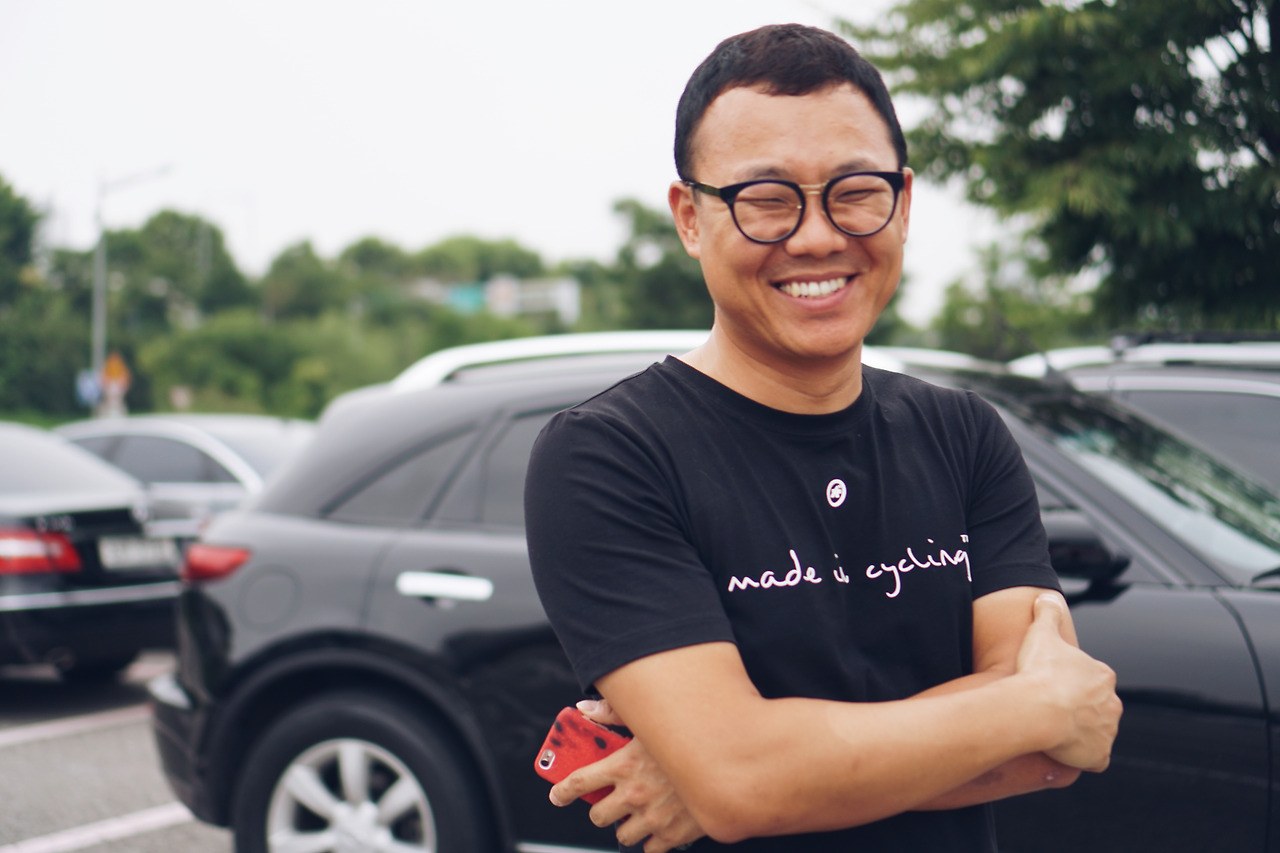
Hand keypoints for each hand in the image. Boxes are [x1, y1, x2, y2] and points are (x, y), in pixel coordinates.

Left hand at [549, 699, 702, 851]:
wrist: (732, 762)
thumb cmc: (691, 734)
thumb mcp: (651, 718)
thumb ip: (615, 713)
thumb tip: (586, 710)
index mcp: (623, 765)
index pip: (578, 782)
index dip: (562, 791)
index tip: (557, 795)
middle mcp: (633, 795)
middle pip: (598, 815)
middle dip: (602, 808)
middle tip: (613, 800)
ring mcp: (653, 818)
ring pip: (622, 835)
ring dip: (627, 825)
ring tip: (640, 812)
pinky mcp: (673, 835)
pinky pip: (650, 849)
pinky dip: (653, 839)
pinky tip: (661, 824)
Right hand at [1016, 593, 1121, 771]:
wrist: (1037, 709)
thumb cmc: (1039, 671)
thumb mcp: (1042, 631)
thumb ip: (1047, 611)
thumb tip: (1047, 596)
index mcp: (1102, 675)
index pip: (1092, 679)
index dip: (1071, 682)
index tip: (1052, 684)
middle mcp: (1112, 703)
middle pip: (1097, 706)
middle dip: (1079, 708)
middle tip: (1051, 707)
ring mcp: (1108, 731)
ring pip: (1097, 732)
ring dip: (1080, 732)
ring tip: (1053, 729)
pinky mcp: (1100, 756)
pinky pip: (1094, 759)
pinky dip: (1082, 757)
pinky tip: (1062, 750)